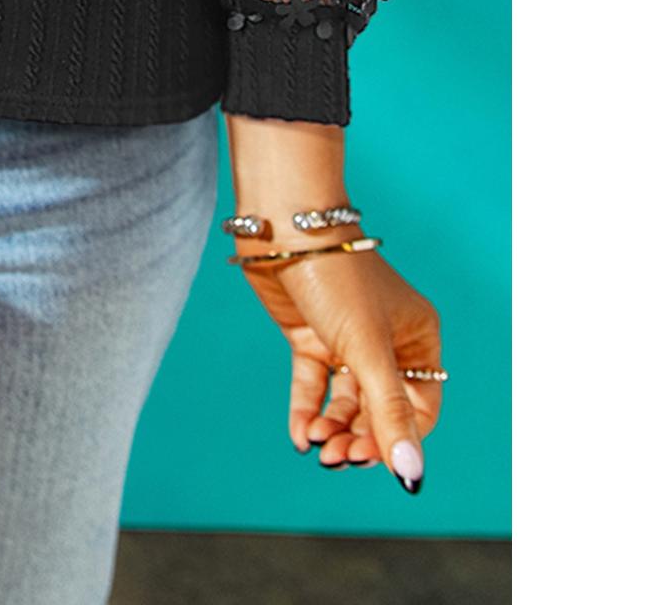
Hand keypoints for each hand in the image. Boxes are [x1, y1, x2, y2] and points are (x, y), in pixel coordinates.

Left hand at [239, 241, 442, 491]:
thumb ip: (388, 413)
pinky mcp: (310, 336)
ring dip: (334, 428)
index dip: (398, 439)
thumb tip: (412, 475)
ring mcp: (345, 339)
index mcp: (417, 337)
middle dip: (360, 436)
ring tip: (318, 446)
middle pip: (379, 408)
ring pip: (346, 400)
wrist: (283, 227)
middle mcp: (385, 341)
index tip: (370, 460)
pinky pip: (313, 385)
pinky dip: (307, 411)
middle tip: (337, 457)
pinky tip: (300, 436)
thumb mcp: (367, 348)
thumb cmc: (337, 277)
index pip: (418, 408)